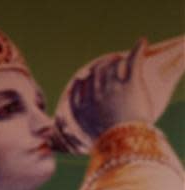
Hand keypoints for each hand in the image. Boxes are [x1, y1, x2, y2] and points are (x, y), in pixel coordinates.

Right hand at [54, 39, 148, 153]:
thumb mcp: (82, 141)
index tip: (85, 76)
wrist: (124, 143)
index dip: (83, 80)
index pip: (79, 87)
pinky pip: (133, 62)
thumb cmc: (106, 146)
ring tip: (119, 59)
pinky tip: (141, 43)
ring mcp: (112, 88)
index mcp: (83, 108)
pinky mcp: (130, 85)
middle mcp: (95, 95)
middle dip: (99, 68)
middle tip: (105, 64)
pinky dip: (138, 50)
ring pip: (111, 67)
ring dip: (114, 62)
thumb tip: (49, 142)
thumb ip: (69, 137)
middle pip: (95, 74)